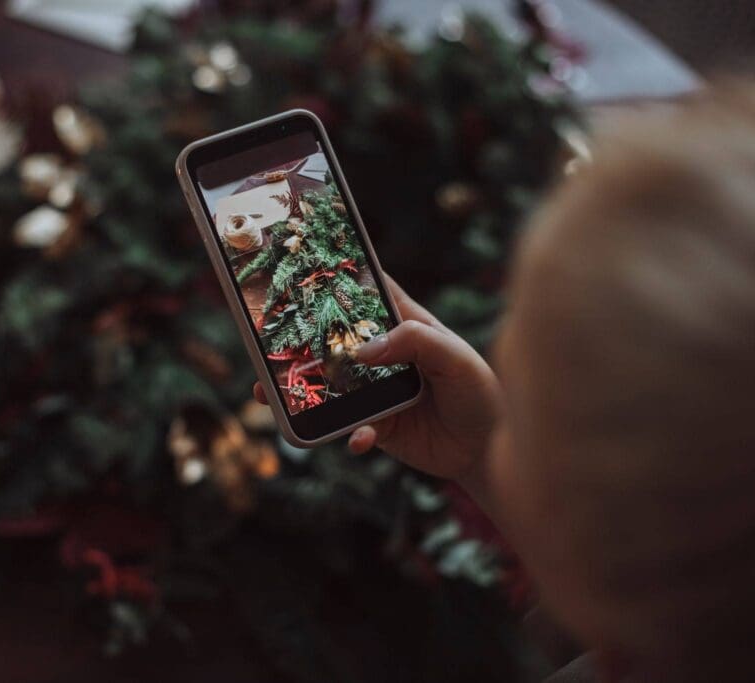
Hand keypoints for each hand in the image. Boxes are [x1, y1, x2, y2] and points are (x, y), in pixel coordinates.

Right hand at [253, 274, 501, 495]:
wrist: (489, 452)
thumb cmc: (481, 393)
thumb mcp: (456, 357)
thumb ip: (415, 341)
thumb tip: (363, 350)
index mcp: (406, 325)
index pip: (369, 292)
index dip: (340, 278)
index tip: (304, 269)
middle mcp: (386, 355)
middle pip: (334, 340)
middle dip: (298, 339)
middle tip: (264, 340)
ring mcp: (377, 391)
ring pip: (328, 385)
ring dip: (300, 390)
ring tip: (269, 394)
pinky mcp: (377, 426)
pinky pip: (350, 428)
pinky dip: (350, 435)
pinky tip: (361, 440)